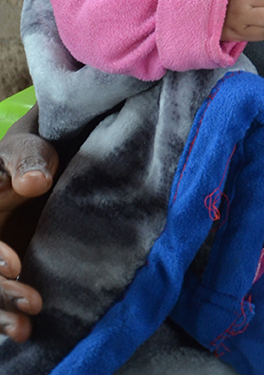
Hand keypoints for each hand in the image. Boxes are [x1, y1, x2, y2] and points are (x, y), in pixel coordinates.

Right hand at [0, 110, 57, 339]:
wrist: (41, 170)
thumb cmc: (32, 156)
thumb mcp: (29, 149)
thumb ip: (29, 161)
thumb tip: (34, 182)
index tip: (16, 265)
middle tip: (33, 302)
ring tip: (25, 328)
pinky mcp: (0, 275)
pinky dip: (3, 318)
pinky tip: (24, 332)